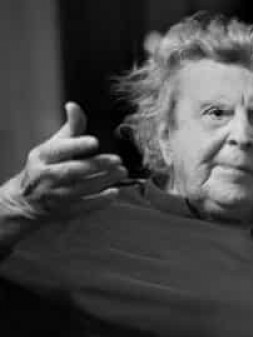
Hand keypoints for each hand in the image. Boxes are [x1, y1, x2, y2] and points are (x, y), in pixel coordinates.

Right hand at [0, 102, 126, 230]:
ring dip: (104, 180)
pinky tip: (114, 192)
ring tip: (122, 172)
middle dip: (96, 165)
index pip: (60, 150)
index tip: (95, 141)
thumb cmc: (46, 167)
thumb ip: (70, 129)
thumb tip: (74, 105)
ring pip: (81, 188)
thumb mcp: (53, 146)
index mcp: (42, 156)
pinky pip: (84, 207)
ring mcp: (56, 195)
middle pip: (73, 171)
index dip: (77, 145)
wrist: (25, 201)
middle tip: (118, 160)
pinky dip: (100, 200)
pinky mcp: (65, 210)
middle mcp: (47, 176)